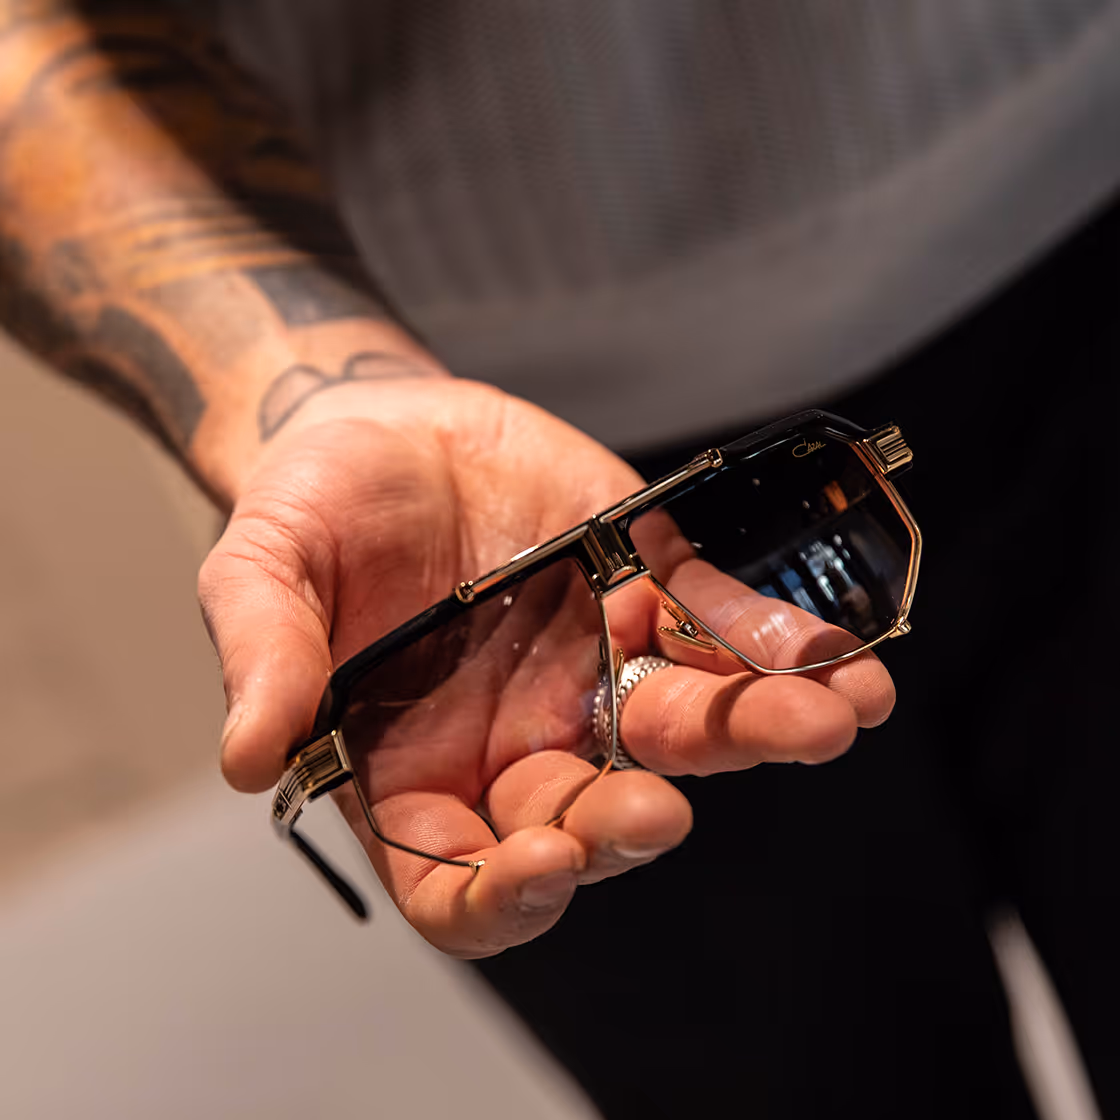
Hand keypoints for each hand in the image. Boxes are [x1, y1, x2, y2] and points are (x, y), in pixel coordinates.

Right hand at [200, 376, 894, 956]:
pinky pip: (716, 632)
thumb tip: (246, 755)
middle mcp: (516, 741)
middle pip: (585, 816)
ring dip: (753, 731)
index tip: (543, 863)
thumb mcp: (259, 570)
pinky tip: (835, 650)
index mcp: (415, 767)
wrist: (385, 422)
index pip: (458, 875)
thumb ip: (265, 656)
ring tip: (827, 718)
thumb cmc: (310, 507)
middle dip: (631, 820)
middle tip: (667, 807)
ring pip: (678, 730)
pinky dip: (775, 642)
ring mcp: (591, 672)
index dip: (501, 893)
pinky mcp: (645, 594)